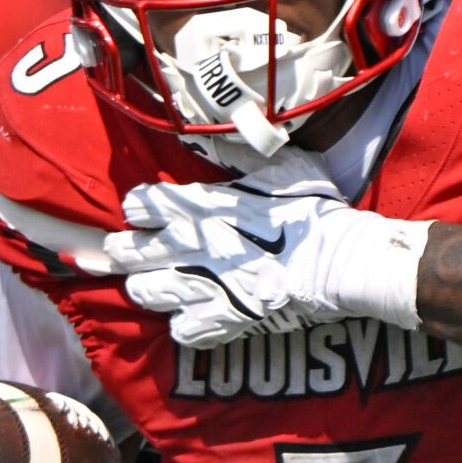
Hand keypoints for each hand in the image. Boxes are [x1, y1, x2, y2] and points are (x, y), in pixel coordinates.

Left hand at [89, 150, 427, 345]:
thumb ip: (240, 152)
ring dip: (146, 287)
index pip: (142, 205)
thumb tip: (215, 132)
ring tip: (152, 284)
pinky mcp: (222, 317)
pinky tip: (192, 317)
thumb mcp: (281, 165)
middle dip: (126, 250)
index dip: (140, 208)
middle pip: (130, 251)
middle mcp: (190, 246)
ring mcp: (203, 285)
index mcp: (199, 205)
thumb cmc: (311, 209)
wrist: (336, 259)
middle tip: (129, 249)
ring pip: (145, 292)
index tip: (144, 210)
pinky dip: (186, 325)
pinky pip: (184, 330)